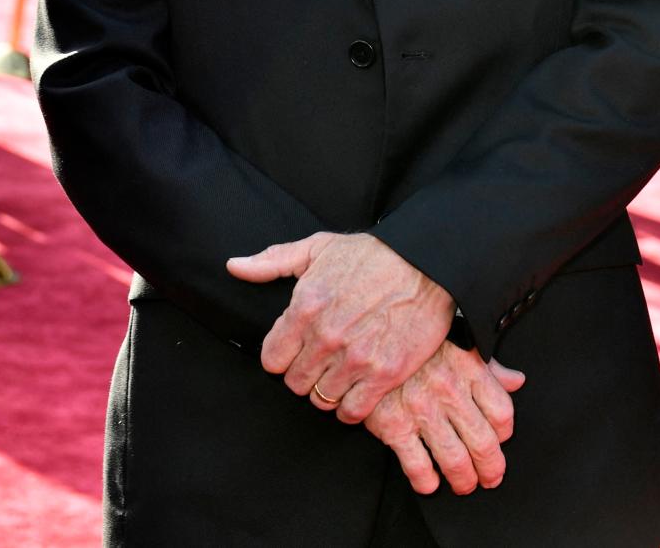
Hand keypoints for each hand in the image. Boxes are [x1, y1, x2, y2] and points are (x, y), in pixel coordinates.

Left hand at [227, 232, 454, 420]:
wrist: (425, 262)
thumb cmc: (370, 253)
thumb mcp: (317, 247)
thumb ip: (272, 261)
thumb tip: (234, 267)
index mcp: (304, 307)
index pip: (271, 359)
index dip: (283, 355)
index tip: (297, 348)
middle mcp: (326, 337)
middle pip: (295, 383)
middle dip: (305, 372)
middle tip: (322, 359)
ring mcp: (356, 358)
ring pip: (321, 399)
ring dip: (328, 389)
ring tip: (341, 371)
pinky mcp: (384, 374)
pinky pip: (353, 411)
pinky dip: (352, 405)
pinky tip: (359, 386)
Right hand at [365, 343, 524, 495]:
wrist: (369, 334)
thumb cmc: (418, 339)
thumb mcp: (457, 341)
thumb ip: (489, 366)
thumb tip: (517, 381)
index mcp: (468, 367)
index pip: (502, 412)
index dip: (504, 434)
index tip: (499, 440)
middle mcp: (448, 389)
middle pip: (484, 443)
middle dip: (490, 468)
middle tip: (489, 477)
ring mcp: (421, 408)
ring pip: (455, 460)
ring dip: (464, 480)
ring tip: (464, 484)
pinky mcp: (393, 424)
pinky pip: (417, 465)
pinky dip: (426, 481)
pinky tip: (429, 482)